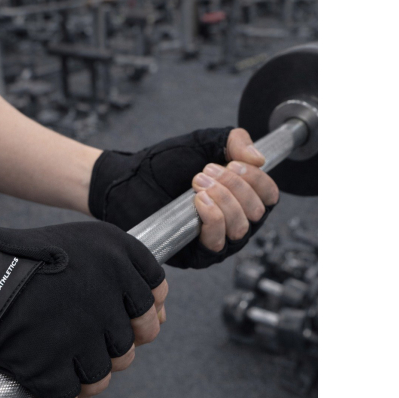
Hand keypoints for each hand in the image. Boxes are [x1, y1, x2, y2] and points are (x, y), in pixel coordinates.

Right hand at [0, 220, 167, 397]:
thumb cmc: (26, 259)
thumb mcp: (86, 244)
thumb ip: (126, 272)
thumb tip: (161, 314)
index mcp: (118, 260)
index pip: (154, 301)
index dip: (140, 317)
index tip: (117, 320)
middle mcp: (106, 295)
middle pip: (129, 346)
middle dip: (106, 348)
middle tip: (76, 341)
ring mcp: (79, 334)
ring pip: (101, 377)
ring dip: (80, 377)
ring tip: (55, 364)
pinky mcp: (49, 367)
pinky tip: (37, 392)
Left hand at [88, 127, 278, 268]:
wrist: (129, 180)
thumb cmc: (165, 164)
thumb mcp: (205, 143)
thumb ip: (235, 142)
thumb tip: (260, 160)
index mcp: (241, 197)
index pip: (269, 196)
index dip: (257, 180)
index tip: (233, 163)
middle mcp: (234, 222)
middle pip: (257, 212)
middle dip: (235, 187)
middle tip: (205, 172)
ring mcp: (217, 240)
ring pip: (241, 229)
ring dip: (223, 200)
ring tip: (196, 183)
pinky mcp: (197, 256)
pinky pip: (218, 243)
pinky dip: (213, 217)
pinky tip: (198, 201)